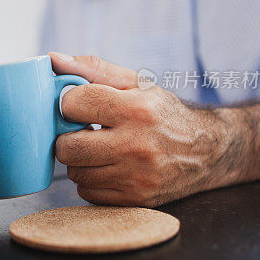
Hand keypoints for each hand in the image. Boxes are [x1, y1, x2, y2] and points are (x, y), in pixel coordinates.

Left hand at [50, 52, 229, 206]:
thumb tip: (52, 60)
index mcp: (136, 109)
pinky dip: (91, 180)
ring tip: (98, 148)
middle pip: (68, 148)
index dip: (69, 104)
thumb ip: (93, 69)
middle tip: (80, 131)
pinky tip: (108, 167)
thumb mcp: (136, 83)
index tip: (77, 106)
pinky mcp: (136, 199)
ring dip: (79, 161)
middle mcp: (138, 145)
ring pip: (76, 173)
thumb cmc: (163, 112)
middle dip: (67, 138)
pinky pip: (89, 193)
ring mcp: (137, 176)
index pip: (74, 104)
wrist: (207, 151)